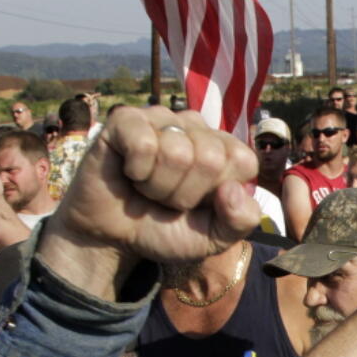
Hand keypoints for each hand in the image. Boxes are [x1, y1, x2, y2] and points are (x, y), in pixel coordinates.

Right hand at [39, 106, 259, 299]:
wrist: (114, 237)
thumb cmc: (166, 230)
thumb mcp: (214, 238)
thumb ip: (241, 220)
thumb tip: (233, 188)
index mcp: (225, 150)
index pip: (243, 161)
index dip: (217, 194)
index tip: (197, 204)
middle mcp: (197, 128)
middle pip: (210, 158)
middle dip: (184, 194)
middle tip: (166, 199)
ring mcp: (161, 119)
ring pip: (176, 153)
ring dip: (158, 186)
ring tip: (146, 188)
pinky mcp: (126, 119)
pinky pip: (143, 143)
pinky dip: (136, 171)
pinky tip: (129, 172)